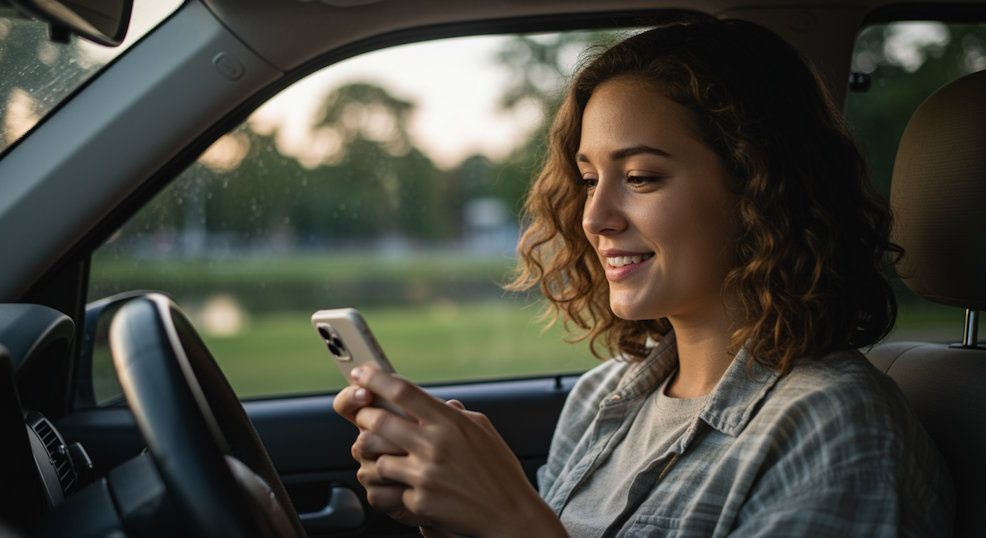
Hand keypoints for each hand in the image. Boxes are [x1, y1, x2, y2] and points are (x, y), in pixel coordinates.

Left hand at [349, 366, 565, 537]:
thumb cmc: (498, 470)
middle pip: (378, 421)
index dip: (375, 379)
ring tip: (391, 457)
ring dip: (378, 457)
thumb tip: (432, 401)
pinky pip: (391, 489)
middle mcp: (434, 445)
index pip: (403, 391)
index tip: (360, 374)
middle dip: (365, 417)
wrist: (510, 514)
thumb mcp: (481, 429)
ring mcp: (425, 475)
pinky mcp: (419, 501)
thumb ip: (452, 413)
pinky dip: (398, 487)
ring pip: (377, 458)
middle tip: (365, 416)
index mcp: (449, 422)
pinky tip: (412, 487)